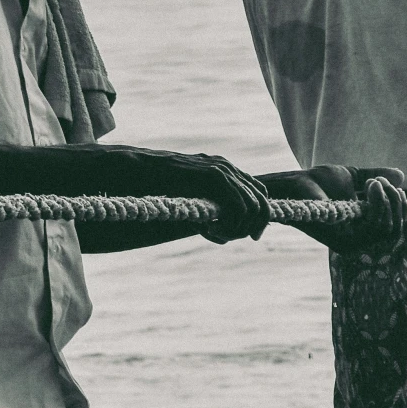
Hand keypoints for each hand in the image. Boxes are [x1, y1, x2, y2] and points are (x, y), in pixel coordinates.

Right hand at [139, 150, 271, 242]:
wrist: (144, 170)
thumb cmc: (164, 187)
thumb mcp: (194, 201)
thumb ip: (211, 214)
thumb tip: (224, 239)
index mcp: (228, 170)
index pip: (260, 193)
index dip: (262, 217)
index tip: (254, 236)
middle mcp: (230, 168)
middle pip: (262, 201)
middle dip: (256, 225)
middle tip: (244, 238)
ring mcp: (223, 169)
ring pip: (251, 206)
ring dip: (239, 227)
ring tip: (216, 233)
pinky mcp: (214, 175)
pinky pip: (236, 205)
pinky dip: (230, 222)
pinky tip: (210, 228)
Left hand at [258, 165, 406, 251]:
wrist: (296, 184)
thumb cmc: (320, 182)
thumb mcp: (355, 177)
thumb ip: (377, 178)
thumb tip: (402, 176)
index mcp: (362, 230)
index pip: (393, 228)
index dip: (401, 208)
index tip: (394, 186)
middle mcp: (358, 241)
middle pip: (395, 231)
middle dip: (396, 203)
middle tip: (382, 182)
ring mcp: (351, 244)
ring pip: (388, 229)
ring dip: (387, 201)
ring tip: (375, 182)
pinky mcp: (344, 243)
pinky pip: (375, 227)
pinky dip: (379, 205)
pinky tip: (373, 187)